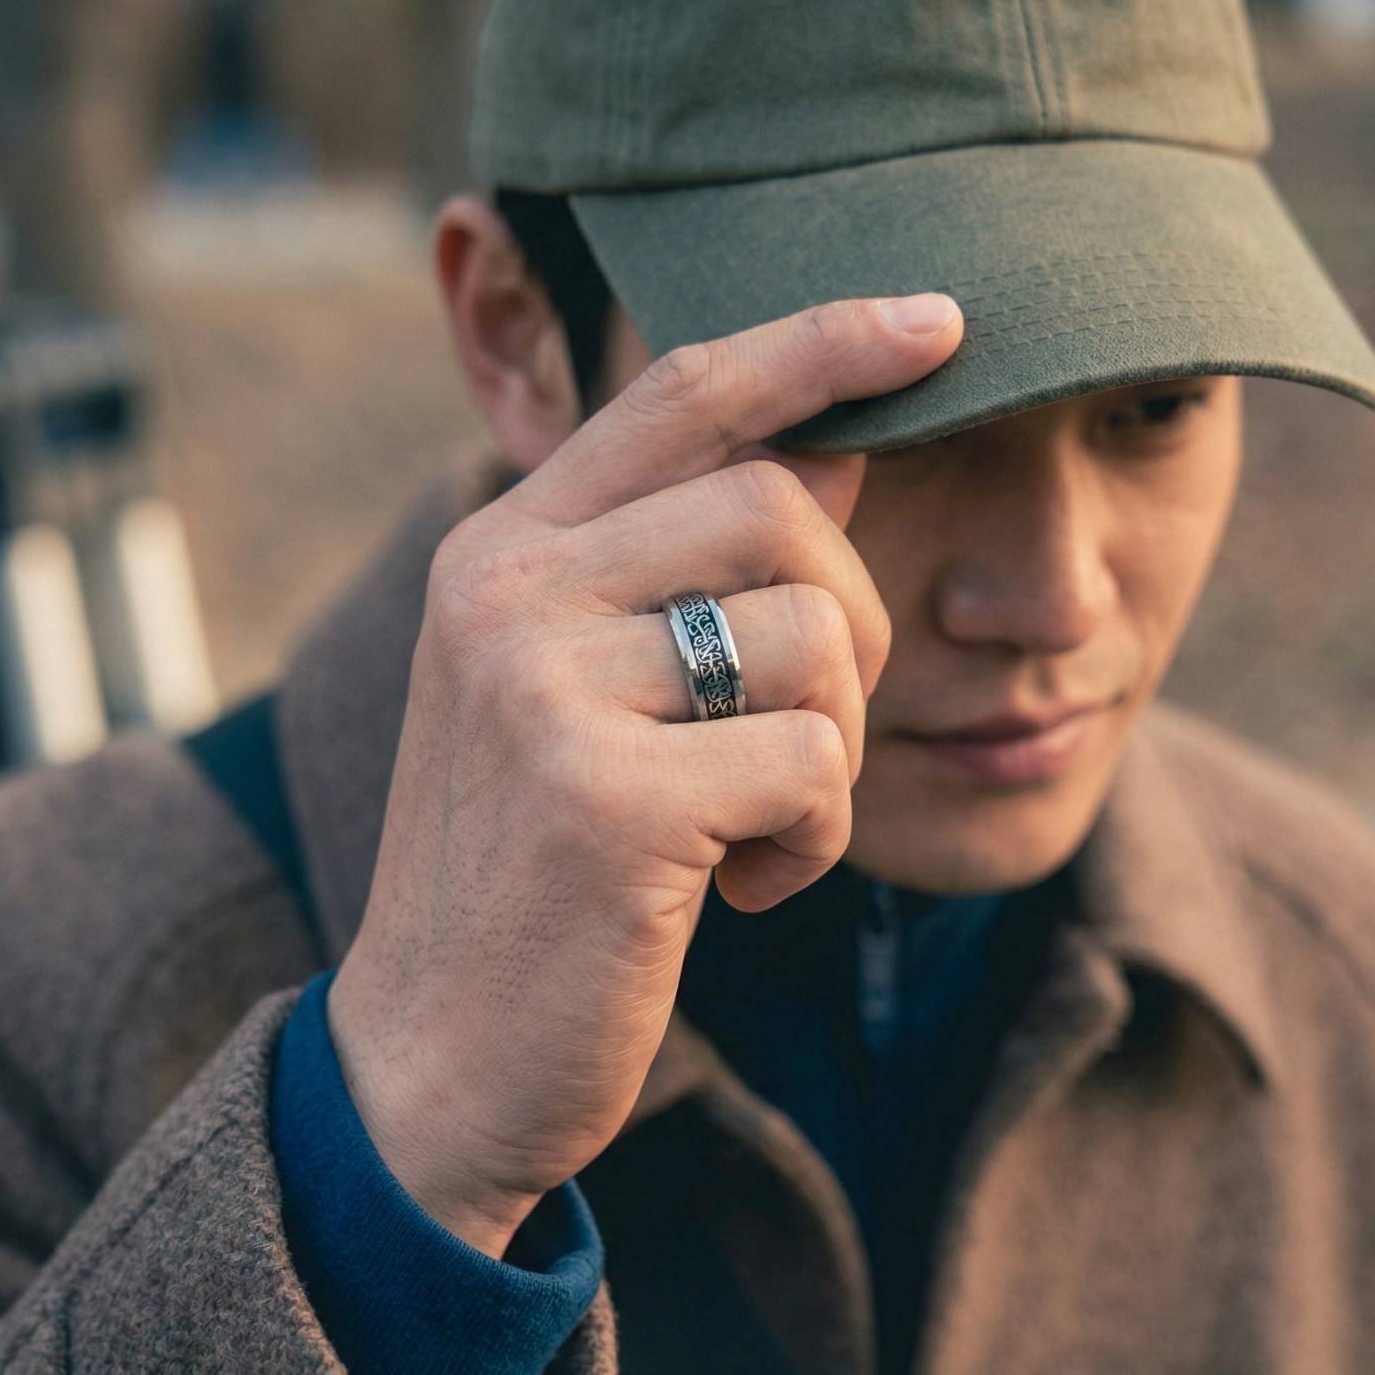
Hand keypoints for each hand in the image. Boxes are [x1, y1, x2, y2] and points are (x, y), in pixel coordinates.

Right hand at [327, 293, 963, 1256]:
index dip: (821, 341)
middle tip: (811, 730)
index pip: (683, 392)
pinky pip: (810, 762)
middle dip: (850, 625)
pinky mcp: (605, 799)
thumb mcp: (582, 695)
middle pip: (782, 508)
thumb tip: (835, 459)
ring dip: (831, 746)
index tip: (939, 318)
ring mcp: (544, 689)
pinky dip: (817, 837)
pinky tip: (752, 887)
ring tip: (760, 824)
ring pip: (811, 636)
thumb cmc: (536, 869)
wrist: (434, 1056)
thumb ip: (684, 570)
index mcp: (503, 550)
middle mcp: (508, 592)